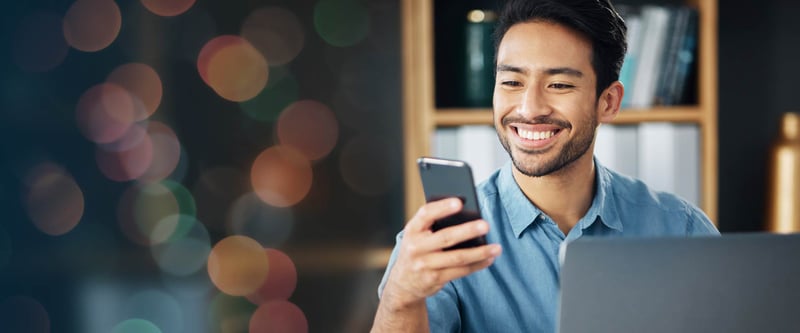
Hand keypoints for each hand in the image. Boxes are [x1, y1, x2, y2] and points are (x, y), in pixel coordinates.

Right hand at [382, 197, 502, 308]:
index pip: (426, 214)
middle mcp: (416, 247)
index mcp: (412, 230)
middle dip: (467, 231)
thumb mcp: (417, 234)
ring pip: (457, 258)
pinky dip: (477, 265)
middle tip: (486, 225)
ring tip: (497, 247)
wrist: (403, 283)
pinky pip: (461, 271)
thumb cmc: (418, 249)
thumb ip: (433, 224)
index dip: (442, 207)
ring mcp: (425, 265)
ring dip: (480, 253)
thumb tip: (467, 213)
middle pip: (445, 238)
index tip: (459, 202)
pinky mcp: (435, 279)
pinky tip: (489, 259)